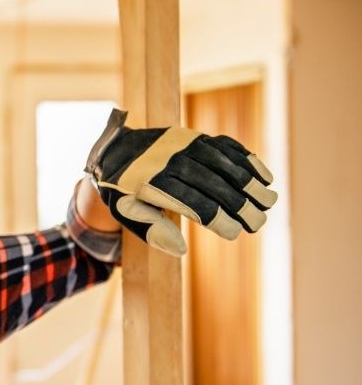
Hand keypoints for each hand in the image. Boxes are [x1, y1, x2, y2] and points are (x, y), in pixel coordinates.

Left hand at [84, 108, 277, 256]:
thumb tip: (181, 250)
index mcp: (150, 183)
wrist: (114, 150)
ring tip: (269, 201)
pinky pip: (224, 145)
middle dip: (239, 204)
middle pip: (211, 183)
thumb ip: (151, 230)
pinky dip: (246, 159)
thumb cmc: (124, 191)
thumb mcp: (126, 213)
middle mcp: (169, 160)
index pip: (191, 203)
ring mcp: (183, 144)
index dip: (215, 218)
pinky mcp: (192, 135)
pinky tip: (264, 176)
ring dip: (249, 181)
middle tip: (259, 223)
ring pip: (223, 162)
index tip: (235, 233)